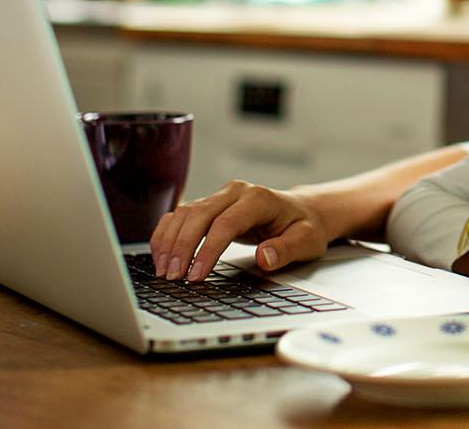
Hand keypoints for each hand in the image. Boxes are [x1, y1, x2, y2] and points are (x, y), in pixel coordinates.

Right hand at [150, 180, 332, 281]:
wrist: (303, 211)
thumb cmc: (304, 227)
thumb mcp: (306, 241)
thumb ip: (286, 250)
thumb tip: (265, 258)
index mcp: (259, 198)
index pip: (226, 223)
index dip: (207, 250)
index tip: (196, 276)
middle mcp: (236, 192)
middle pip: (198, 215)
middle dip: (182, 247)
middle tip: (173, 277)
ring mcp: (220, 196)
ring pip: (185, 213)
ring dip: (170, 241)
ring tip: (164, 271)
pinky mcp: (210, 205)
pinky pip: (181, 215)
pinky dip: (168, 233)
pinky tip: (161, 254)